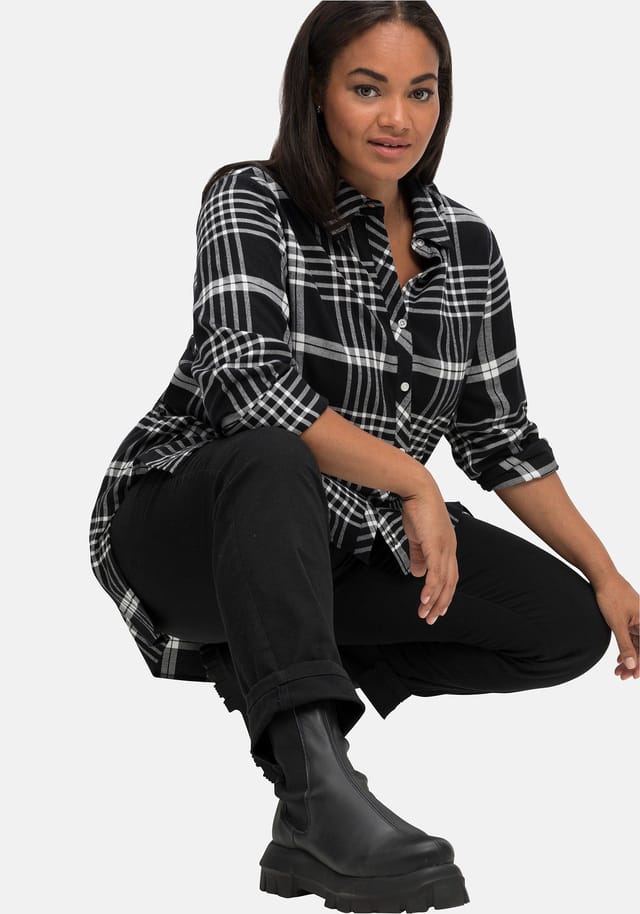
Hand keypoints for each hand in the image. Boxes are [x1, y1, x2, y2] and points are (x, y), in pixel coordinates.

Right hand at [400, 483, 457, 624]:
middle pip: (450, 584)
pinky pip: (435, 572)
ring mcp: (444, 547)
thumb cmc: (418, 509)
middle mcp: (450, 549)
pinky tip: (424, 599)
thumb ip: (418, 556)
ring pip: (443, 582)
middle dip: (441, 604)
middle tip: (431, 619)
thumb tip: (417, 574)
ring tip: (425, 615)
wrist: (417, 488)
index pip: (450, 576)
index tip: (437, 609)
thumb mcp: (418, 537)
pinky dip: (430, 588)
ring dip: (434, 601)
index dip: (445, 594)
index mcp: (447, 547)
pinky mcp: (435, 545)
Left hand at [591, 572, 639, 679]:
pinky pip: (632, 637)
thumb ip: (625, 645)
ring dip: (629, 658)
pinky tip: (619, 658)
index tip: (633, 676)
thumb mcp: (617, 624)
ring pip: (638, 644)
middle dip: (634, 664)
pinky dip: (626, 648)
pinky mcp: (631, 617)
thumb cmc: (611, 596)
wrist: (602, 576)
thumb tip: (632, 665)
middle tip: (622, 676)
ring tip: (618, 671)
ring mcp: (638, 619)